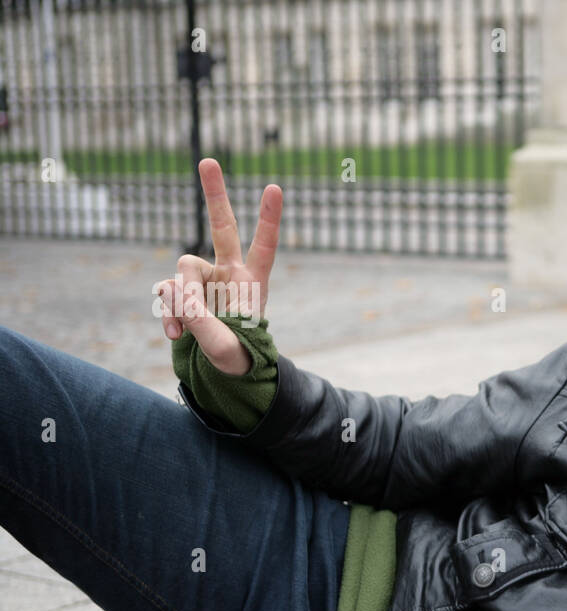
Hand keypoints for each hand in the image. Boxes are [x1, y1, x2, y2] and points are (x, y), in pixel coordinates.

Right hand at [154, 158, 281, 375]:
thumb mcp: (225, 346)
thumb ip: (201, 321)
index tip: (275, 187)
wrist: (224, 370)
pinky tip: (174, 334)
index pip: (264, 245)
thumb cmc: (237, 356)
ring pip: (184, 271)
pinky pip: (168, 292)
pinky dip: (168, 312)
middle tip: (208, 160)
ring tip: (184, 328)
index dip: (269, 218)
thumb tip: (174, 291)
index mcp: (253, 281)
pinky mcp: (183, 290)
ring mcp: (204, 279)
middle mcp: (229, 272)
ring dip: (181, 298)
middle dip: (214, 194)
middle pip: (221, 226)